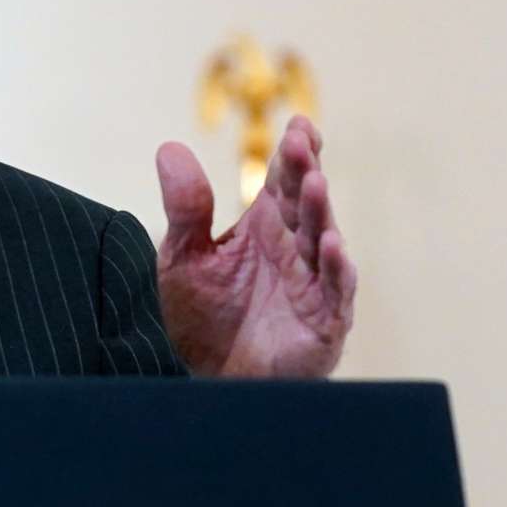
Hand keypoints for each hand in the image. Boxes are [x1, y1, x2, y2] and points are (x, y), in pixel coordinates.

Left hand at [153, 115, 355, 377]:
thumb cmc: (205, 318)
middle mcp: (296, 249)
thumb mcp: (184, 257)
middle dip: (306, 172)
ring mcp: (315, 284)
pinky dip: (338, 269)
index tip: (297, 125)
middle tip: (301, 143)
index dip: (294, 153)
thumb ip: (185, 206)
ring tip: (315, 184)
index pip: (285, 181)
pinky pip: (337, 291)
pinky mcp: (325, 321)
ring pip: (325, 241)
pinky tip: (333, 246)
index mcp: (267, 227)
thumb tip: (168, 147)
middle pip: (306, 203)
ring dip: (322, 212)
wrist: (211, 381)